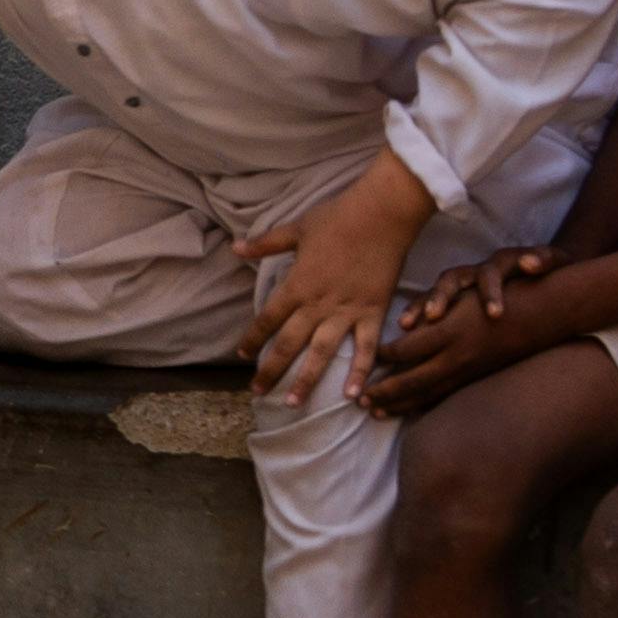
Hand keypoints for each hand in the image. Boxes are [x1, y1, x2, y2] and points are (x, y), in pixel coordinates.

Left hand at [239, 171, 438, 415]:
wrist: (382, 213)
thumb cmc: (338, 217)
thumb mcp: (296, 228)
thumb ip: (265, 244)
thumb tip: (236, 248)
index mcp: (297, 284)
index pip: (267, 318)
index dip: (253, 338)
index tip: (242, 355)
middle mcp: (317, 303)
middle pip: (288, 343)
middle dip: (270, 370)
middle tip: (257, 392)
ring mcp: (346, 311)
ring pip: (321, 353)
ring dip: (305, 380)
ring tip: (292, 404)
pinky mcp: (373, 312)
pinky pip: (366, 348)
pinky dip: (360, 371)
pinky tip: (353, 395)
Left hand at [362, 246, 556, 417]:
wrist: (548, 310)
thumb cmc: (504, 291)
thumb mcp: (466, 292)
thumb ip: (436, 309)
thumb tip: (406, 326)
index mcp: (450, 332)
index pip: (406, 349)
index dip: (383, 358)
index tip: (364, 365)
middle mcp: (457, 355)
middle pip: (413, 378)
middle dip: (385, 391)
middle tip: (360, 402)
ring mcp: (469, 369)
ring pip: (428, 391)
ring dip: (401, 403)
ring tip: (377, 413)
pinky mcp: (479, 377)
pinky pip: (447, 394)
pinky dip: (427, 404)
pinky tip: (411, 412)